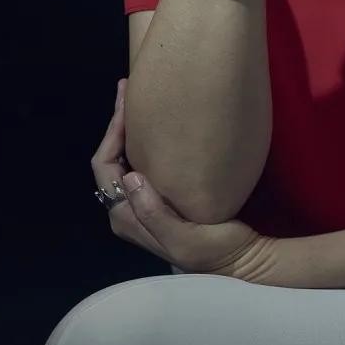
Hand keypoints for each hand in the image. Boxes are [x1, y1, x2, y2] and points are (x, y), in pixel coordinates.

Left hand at [90, 78, 277, 280]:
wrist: (239, 258)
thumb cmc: (213, 249)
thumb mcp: (183, 238)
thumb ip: (153, 213)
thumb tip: (130, 177)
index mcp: (126, 217)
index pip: (105, 166)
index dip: (112, 131)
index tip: (126, 102)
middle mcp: (127, 208)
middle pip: (110, 158)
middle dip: (117, 122)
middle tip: (127, 86)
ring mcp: (142, 201)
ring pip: (124, 157)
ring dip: (129, 128)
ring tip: (136, 97)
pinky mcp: (159, 195)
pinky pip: (141, 160)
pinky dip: (143, 138)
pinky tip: (155, 121)